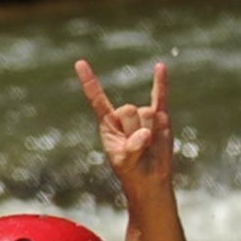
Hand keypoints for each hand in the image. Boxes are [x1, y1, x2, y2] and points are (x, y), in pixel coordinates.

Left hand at [76, 59, 170, 195]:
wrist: (150, 178)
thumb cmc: (131, 170)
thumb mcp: (126, 162)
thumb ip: (132, 148)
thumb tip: (145, 133)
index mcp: (107, 123)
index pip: (97, 99)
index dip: (89, 82)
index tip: (79, 62)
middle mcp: (123, 115)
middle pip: (128, 110)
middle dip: (133, 130)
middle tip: (136, 147)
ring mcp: (142, 114)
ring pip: (147, 113)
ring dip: (150, 131)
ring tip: (148, 145)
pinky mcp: (160, 117)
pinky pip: (160, 96)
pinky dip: (161, 82)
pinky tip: (160, 66)